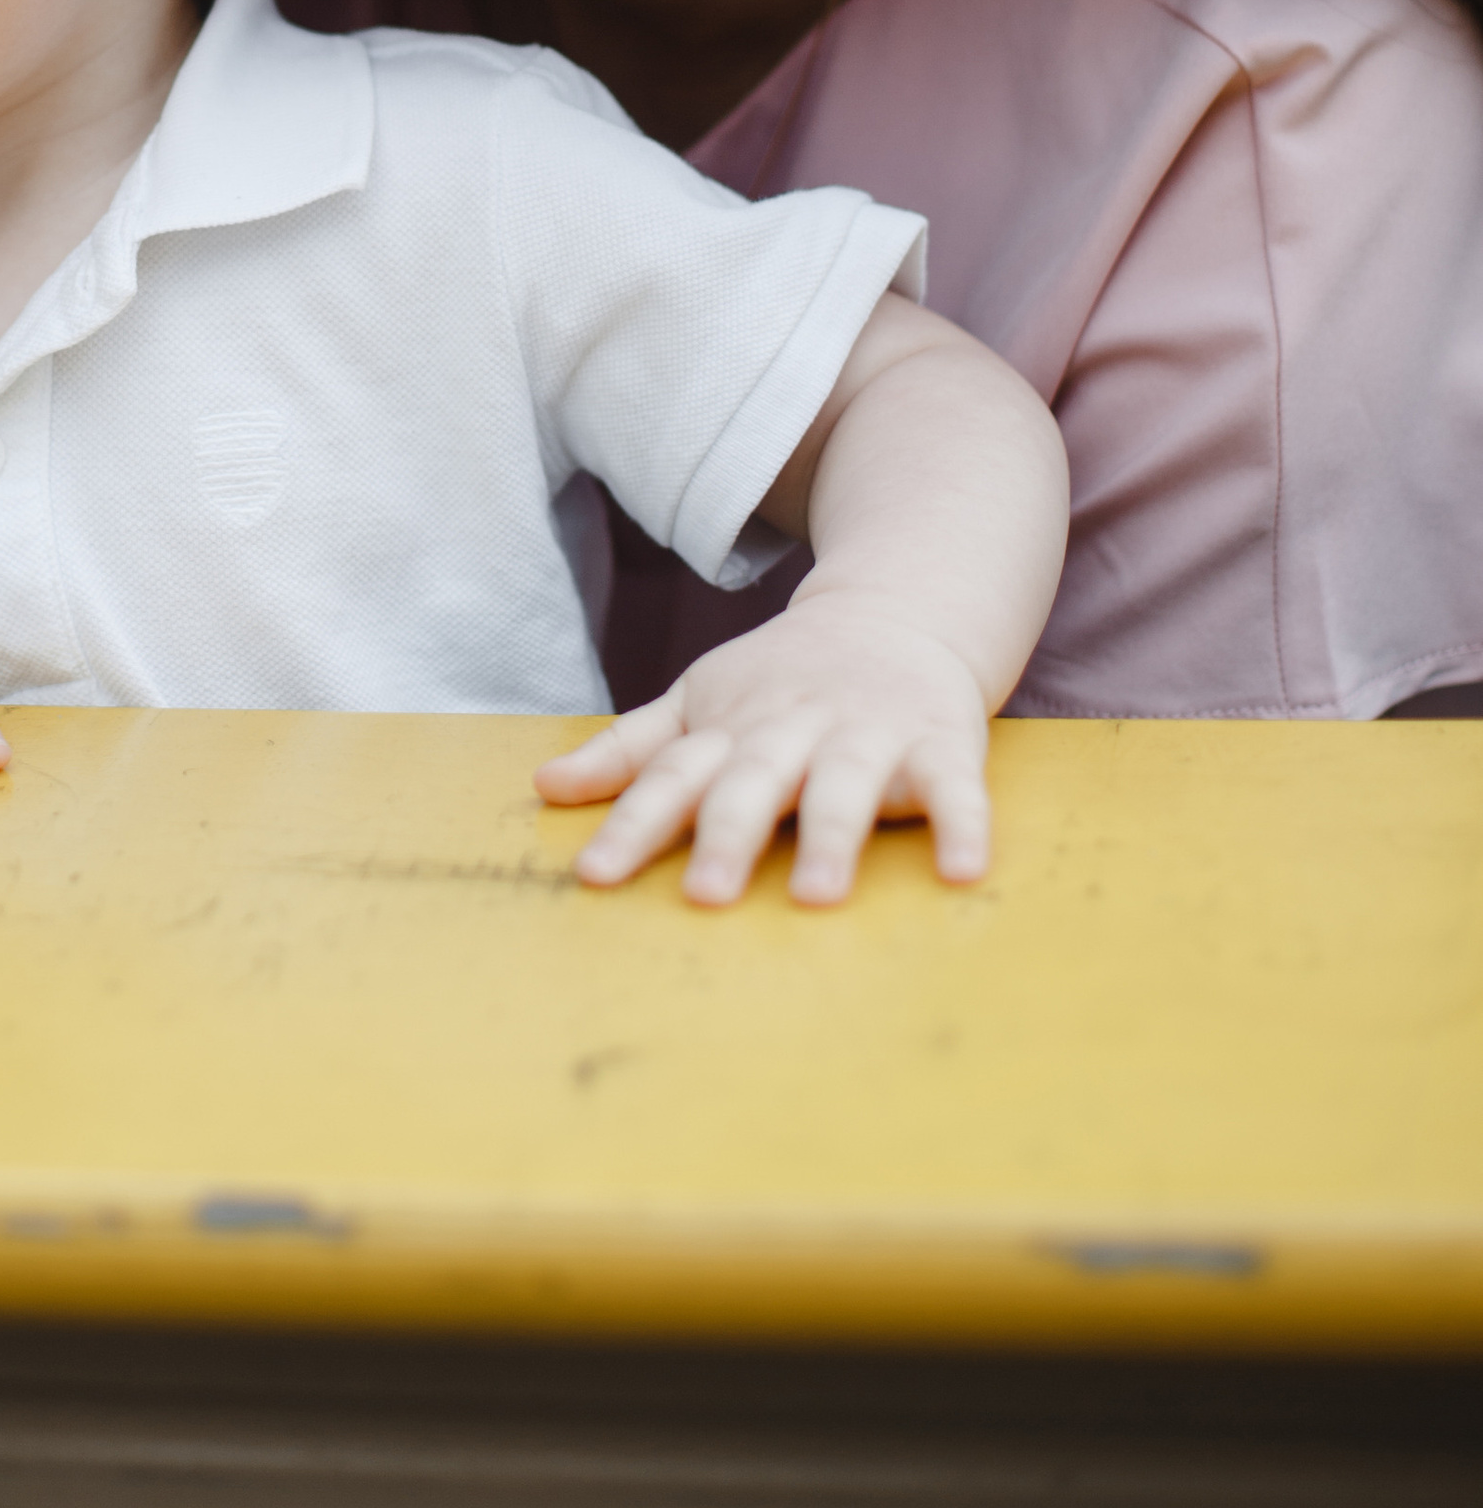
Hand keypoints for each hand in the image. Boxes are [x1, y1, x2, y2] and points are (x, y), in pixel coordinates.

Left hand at [533, 594, 991, 904]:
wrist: (895, 610)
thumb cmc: (782, 678)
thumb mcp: (698, 702)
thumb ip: (628, 751)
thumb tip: (543, 787)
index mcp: (730, 727)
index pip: (671, 777)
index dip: (631, 824)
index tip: (596, 877)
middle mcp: (793, 728)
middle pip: (754, 781)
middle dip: (728, 834)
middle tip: (705, 896)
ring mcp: (867, 734)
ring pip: (846, 783)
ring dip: (832, 836)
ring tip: (816, 897)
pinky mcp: (940, 743)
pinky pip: (954, 787)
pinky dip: (962, 826)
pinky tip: (963, 874)